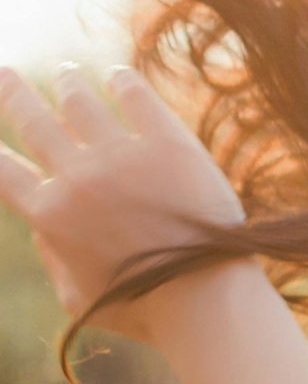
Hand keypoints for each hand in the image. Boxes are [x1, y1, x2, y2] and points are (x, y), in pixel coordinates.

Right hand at [0, 61, 248, 348]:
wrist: (210, 301)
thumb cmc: (147, 311)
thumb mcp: (79, 299)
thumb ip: (53, 261)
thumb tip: (42, 231)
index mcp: (50, 216)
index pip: (2, 169)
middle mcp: (78, 178)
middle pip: (33, 121)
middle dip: (13, 93)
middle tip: (6, 74)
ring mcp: (122, 157)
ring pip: (79, 102)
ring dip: (67, 83)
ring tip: (65, 72)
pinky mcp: (170, 146)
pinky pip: (137, 99)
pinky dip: (122, 82)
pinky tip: (118, 76)